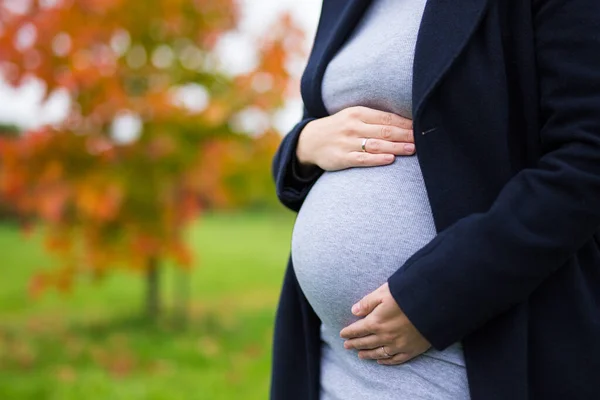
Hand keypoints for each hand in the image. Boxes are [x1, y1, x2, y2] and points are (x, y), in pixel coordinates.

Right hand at [295, 106, 414, 171]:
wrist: (310, 141)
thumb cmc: (340, 128)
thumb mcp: (353, 117)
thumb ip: (375, 119)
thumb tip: (405, 123)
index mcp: (358, 113)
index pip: (387, 117)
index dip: (405, 123)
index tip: (422, 127)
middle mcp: (353, 126)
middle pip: (384, 130)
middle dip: (405, 135)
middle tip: (423, 139)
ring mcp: (347, 142)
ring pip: (376, 144)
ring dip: (396, 147)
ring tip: (412, 149)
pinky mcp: (341, 158)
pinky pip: (362, 159)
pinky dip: (376, 159)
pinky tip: (390, 159)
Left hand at [339, 282, 431, 364]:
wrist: (435, 306)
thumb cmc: (408, 295)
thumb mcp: (384, 292)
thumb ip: (368, 302)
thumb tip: (354, 310)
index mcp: (376, 321)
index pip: (358, 329)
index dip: (349, 332)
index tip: (342, 334)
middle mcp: (385, 336)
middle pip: (365, 342)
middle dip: (354, 344)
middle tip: (347, 346)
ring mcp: (398, 345)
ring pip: (378, 353)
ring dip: (367, 354)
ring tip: (360, 355)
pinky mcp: (411, 350)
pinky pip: (395, 359)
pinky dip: (386, 361)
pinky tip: (381, 361)